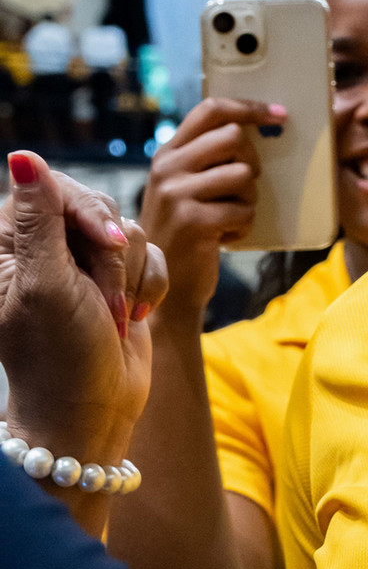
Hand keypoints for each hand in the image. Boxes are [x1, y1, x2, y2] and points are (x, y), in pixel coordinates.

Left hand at [0, 152, 162, 462]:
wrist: (96, 414)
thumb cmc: (61, 358)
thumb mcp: (47, 284)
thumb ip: (41, 218)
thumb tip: (22, 154)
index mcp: (9, 246)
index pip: (53, 190)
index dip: (87, 213)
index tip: (105, 247)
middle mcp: (44, 249)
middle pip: (97, 207)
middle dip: (112, 255)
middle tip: (103, 302)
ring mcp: (83, 264)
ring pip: (129, 230)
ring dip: (131, 276)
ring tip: (115, 317)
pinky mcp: (119, 278)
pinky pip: (152, 252)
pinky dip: (150, 285)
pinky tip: (134, 318)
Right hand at [140, 98, 280, 320]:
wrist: (167, 287)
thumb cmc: (187, 233)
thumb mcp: (185, 188)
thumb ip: (206, 159)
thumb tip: (257, 129)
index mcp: (168, 153)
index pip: (211, 110)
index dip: (249, 107)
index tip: (279, 114)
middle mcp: (167, 168)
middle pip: (234, 137)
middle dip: (252, 161)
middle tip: (244, 188)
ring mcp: (177, 194)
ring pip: (244, 174)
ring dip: (248, 200)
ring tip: (229, 217)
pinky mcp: (193, 222)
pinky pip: (244, 211)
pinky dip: (243, 226)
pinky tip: (222, 238)